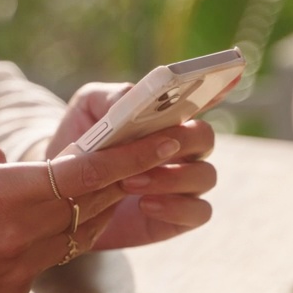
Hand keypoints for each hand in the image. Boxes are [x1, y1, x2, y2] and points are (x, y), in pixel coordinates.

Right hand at [0, 132, 185, 292]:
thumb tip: (15, 159)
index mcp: (6, 192)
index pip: (90, 172)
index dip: (135, 155)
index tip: (169, 140)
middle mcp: (23, 233)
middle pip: (95, 203)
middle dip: (125, 179)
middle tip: (148, 158)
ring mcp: (22, 268)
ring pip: (80, 234)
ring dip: (94, 210)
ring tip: (101, 188)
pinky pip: (51, 259)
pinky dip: (55, 240)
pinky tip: (38, 228)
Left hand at [46, 83, 217, 249]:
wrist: (64, 194)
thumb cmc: (81, 145)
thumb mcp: (87, 112)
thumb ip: (112, 97)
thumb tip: (134, 94)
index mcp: (168, 118)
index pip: (202, 98)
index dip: (219, 87)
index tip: (229, 76)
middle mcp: (184, 148)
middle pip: (204, 137)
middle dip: (181, 141)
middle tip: (152, 149)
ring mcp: (186, 183)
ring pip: (206, 175)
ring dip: (171, 178)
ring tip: (129, 182)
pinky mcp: (181, 216)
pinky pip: (199, 212)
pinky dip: (176, 208)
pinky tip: (145, 204)